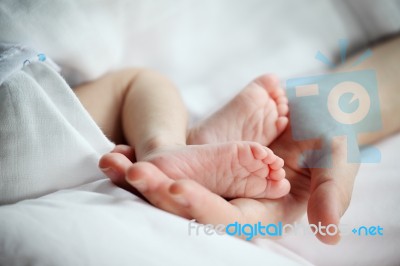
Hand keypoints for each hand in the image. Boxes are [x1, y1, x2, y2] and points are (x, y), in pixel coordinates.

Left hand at [101, 120, 358, 244]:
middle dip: (160, 193)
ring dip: (144, 176)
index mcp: (264, 208)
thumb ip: (331, 193)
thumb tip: (330, 233)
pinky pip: (174, 160)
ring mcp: (216, 177)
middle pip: (192, 204)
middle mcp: (234, 197)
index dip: (203, 207)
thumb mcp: (339, 161)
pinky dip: (147, 157)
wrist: (317, 109)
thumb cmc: (332, 136)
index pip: (228, 217)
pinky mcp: (205, 158)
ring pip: (176, 183)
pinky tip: (119, 150)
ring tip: (112, 162)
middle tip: (131, 176)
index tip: (176, 191)